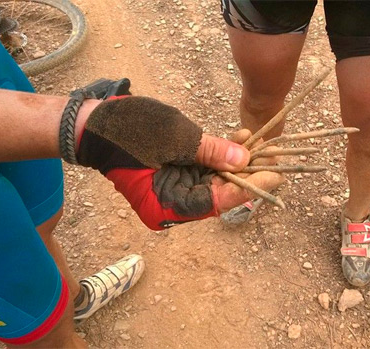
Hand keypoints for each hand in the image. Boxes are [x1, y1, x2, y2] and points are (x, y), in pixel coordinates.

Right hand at [75, 96, 281, 228]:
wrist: (92, 121)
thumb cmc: (128, 131)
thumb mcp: (175, 139)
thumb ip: (211, 152)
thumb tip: (246, 162)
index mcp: (167, 207)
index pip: (217, 201)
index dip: (249, 188)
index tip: (276, 176)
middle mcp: (173, 204)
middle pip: (220, 192)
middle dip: (249, 172)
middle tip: (277, 155)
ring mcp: (174, 188)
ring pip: (215, 178)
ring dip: (238, 159)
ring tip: (263, 142)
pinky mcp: (175, 172)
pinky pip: (204, 167)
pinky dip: (221, 153)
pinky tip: (240, 135)